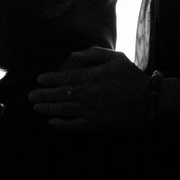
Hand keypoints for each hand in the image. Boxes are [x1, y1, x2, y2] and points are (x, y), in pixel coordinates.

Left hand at [27, 46, 149, 132]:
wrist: (149, 101)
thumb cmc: (133, 77)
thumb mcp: (116, 58)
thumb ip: (94, 54)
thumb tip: (73, 53)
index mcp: (91, 76)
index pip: (64, 77)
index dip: (49, 79)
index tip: (39, 80)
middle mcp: (88, 93)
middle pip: (59, 94)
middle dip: (43, 95)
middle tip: (30, 96)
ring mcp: (90, 110)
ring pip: (63, 110)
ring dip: (47, 108)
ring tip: (36, 107)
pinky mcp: (96, 125)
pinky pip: (73, 126)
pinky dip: (60, 125)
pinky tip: (51, 123)